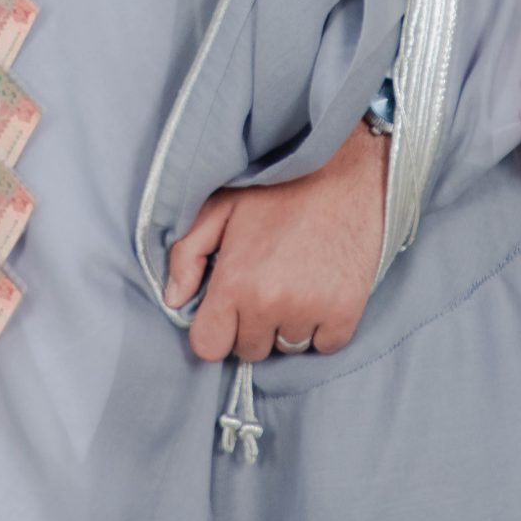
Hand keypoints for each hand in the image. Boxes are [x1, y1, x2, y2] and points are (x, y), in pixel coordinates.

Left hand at [163, 119, 388, 364]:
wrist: (345, 171)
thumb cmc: (280, 186)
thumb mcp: (221, 206)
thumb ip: (188, 253)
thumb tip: (175, 299)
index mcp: (235, 281)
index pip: (209, 347)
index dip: (216, 329)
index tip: (228, 309)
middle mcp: (270, 303)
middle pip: (249, 350)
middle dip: (252, 324)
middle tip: (267, 284)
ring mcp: (310, 311)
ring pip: (288, 347)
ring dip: (287, 325)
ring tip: (295, 282)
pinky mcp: (345, 313)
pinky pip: (325, 345)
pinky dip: (323, 327)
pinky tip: (321, 290)